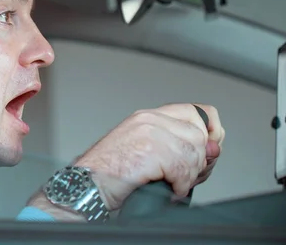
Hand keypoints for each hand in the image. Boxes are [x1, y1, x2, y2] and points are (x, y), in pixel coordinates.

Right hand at [27, 103, 224, 217]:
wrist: (86, 186)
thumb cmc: (111, 175)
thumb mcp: (148, 153)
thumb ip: (180, 147)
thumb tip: (214, 149)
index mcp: (148, 116)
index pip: (197, 112)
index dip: (211, 132)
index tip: (208, 152)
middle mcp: (149, 119)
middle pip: (200, 135)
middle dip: (200, 162)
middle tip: (186, 177)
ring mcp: (148, 132)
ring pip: (194, 153)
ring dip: (188, 177)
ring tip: (172, 184)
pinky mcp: (150, 149)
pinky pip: (183, 168)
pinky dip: (180, 186)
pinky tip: (168, 189)